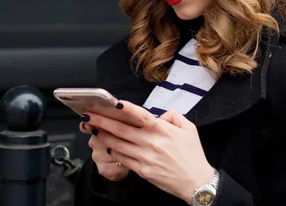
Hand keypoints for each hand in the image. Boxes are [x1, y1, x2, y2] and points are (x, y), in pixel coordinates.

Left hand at [85, 103, 213, 202]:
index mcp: (163, 129)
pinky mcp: (142, 171)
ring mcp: (145, 157)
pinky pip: (122, 159)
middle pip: (121, 129)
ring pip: (117, 144)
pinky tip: (106, 145)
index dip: (124, 108)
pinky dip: (112, 151)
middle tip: (89, 115)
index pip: (140, 115)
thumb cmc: (193, 155)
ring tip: (93, 128)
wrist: (196, 182)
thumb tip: (160, 114)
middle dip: (102, 121)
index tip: (110, 102)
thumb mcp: (189, 129)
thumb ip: (173, 116)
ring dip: (103, 135)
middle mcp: (151, 142)